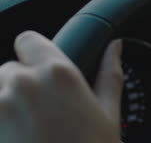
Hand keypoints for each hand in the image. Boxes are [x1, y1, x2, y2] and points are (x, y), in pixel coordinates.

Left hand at [0, 31, 122, 142]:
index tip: (42, 67)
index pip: (28, 39)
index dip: (35, 52)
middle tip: (43, 109)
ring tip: (30, 125)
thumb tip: (116, 47)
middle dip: (22, 84)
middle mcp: (24, 85)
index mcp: (58, 74)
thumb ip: (110, 74)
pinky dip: (3, 122)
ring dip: (8, 102)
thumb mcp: (108, 114)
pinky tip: (20, 135)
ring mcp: (0, 107)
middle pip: (10, 68)